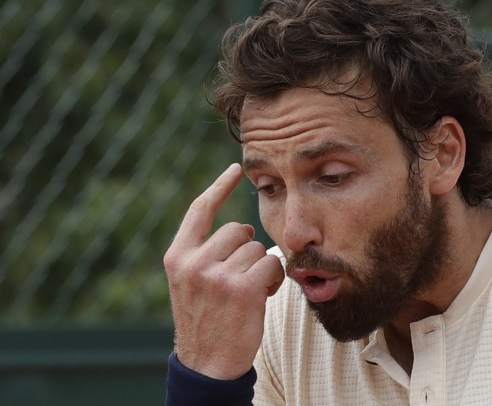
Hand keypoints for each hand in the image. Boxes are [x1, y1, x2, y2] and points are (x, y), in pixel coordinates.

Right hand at [164, 163, 284, 379]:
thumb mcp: (192, 283)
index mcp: (177, 257)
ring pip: (258, 249)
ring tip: (249, 292)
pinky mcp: (241, 289)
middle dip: (248, 251)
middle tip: (241, 279)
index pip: (200, 210)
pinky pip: (271, 265)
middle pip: (239, 230)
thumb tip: (243, 229)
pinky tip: (262, 297)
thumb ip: (206, 253)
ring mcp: (216, 275)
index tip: (235, 167)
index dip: (219, 186)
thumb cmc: (207, 320)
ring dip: (262, 268)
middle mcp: (193, 262)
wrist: (207, 364)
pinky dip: (273, 280)